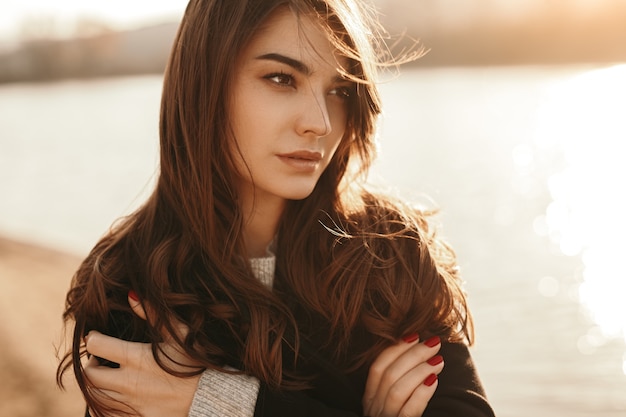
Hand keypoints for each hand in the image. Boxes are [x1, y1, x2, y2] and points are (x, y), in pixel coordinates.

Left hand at [83, 293, 200, 416]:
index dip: (93, 338)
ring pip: (95, 397)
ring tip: (107, 377)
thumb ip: (154, 314)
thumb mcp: (180, 333)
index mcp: (136, 358)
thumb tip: (130, 294)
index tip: (98, 336)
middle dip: (91, 363)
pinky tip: (117, 397)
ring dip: (96, 385)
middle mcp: (128, 383)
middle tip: (100, 358)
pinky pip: (108, 416)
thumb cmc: (198, 360)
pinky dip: (105, 406)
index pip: (96, 345)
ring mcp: (131, 404)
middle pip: (89, 374)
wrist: (213, 396)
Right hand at [362, 334, 443, 416]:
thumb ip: (399, 382)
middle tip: (434, 343)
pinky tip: (434, 381)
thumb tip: (419, 352)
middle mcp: (373, 408)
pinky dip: (422, 393)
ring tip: (438, 361)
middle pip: (388, 374)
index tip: (414, 336)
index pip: (377, 367)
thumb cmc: (403, 414)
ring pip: (397, 389)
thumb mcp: (392, 402)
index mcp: (370, 398)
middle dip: (413, 354)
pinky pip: (409, 410)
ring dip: (420, 370)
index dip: (395, 349)